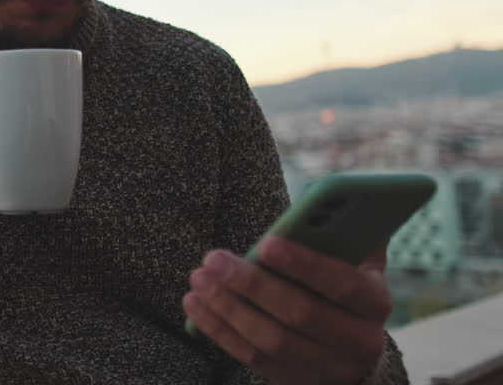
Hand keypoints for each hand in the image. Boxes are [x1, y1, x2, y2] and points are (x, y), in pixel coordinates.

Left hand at [182, 236, 390, 384]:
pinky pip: (251, 357)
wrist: (350, 350)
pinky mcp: (293, 380)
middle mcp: (358, 342)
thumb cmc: (341, 288)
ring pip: (271, 339)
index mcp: (374, 303)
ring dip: (228, 307)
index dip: (304, 264)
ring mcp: (326, 368)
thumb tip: (329, 202)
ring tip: (199, 278)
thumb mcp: (356, 262)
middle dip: (252, 284)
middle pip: (300, 314)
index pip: (342, 284)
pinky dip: (219, 330)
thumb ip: (346, 235)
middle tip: (213, 258)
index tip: (265, 243)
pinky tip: (194, 304)